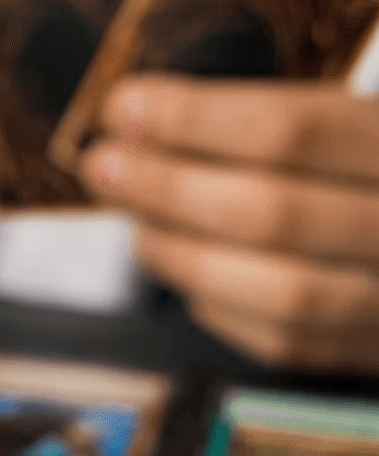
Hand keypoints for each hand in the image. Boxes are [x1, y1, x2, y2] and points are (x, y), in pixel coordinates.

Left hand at [79, 77, 378, 372]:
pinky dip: (225, 310)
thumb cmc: (372, 165)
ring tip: (139, 228)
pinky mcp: (377, 347)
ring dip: (189, 258)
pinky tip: (190, 280)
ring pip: (284, 292)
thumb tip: (147, 117)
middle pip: (273, 211)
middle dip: (169, 189)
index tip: (125, 107)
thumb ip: (274, 118)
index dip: (192, 119)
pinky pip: (291, 342)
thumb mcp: (353, 118)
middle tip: (105, 167)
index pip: (289, 128)